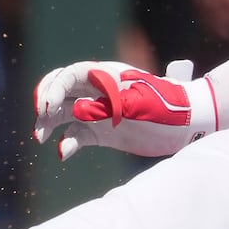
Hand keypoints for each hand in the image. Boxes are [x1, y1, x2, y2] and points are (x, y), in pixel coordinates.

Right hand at [34, 60, 216, 159]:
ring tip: (40, 137)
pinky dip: (68, 144)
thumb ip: (108, 106)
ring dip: (50, 124)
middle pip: (62, 92)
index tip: (48, 107)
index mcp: (106, 76)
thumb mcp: (139, 104)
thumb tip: (77, 113)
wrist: (189, 125)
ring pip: (65, 114)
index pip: (70, 76)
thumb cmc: (167, 107)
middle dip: (46, 104)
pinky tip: (63, 153)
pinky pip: (78, 136)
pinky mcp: (104, 133)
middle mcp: (98, 93)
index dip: (54, 88)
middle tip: (40, 122)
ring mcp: (100, 113)